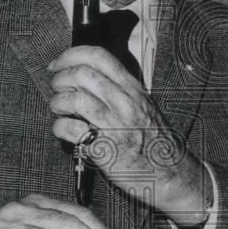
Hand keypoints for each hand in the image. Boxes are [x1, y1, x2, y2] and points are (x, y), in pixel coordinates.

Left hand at [48, 46, 211, 227]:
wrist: (171, 173)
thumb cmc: (155, 141)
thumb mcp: (144, 105)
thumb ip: (119, 89)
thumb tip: (85, 76)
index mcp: (133, 89)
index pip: (99, 57)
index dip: (71, 56)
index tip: (58, 65)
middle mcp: (124, 103)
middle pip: (82, 74)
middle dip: (60, 79)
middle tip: (56, 89)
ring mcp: (114, 125)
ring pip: (74, 99)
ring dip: (58, 102)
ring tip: (59, 110)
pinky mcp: (104, 149)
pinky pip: (71, 129)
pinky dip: (59, 127)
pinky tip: (63, 130)